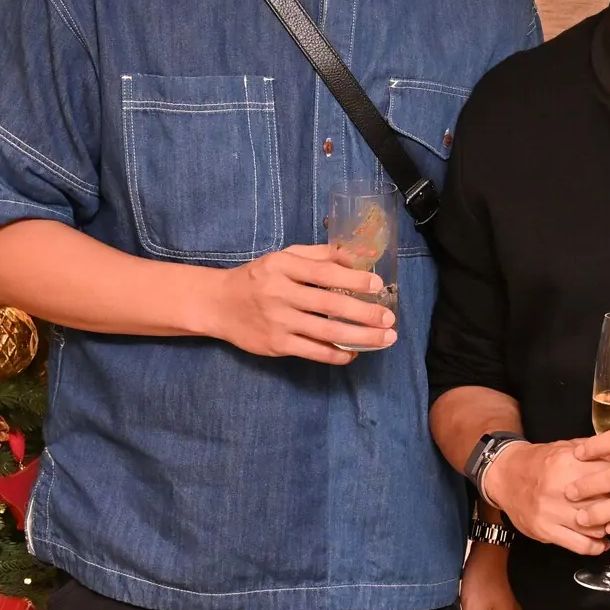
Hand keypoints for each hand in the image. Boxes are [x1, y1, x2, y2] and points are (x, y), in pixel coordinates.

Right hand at [203, 244, 394, 362]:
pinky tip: (354, 352)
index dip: (353, 279)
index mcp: (282, 267)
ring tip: (384, 338)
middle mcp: (279, 293)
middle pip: (330, 305)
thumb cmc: (258, 277)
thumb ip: (318, 255)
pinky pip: (313, 352)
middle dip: (364, 313)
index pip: (323, 272)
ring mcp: (277, 321)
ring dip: (360, 337)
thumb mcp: (283, 258)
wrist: (219, 304)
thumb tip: (357, 256)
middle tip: (389, 319)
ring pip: (326, 332)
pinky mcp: (276, 345)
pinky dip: (336, 354)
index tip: (377, 285)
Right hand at [481, 441, 609, 554]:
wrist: (505, 475)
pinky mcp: (545, 530)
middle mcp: (560, 488)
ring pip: (595, 526)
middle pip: (606, 503)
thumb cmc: (539, 461)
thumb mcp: (567, 447)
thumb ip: (595, 452)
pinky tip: (602, 542)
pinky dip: (596, 546)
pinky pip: (579, 544)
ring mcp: (552, 512)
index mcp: (569, 463)